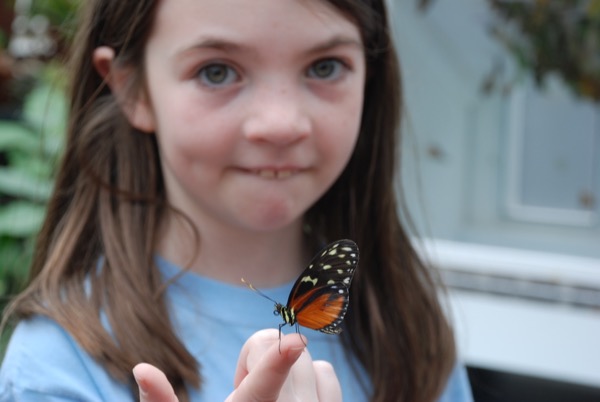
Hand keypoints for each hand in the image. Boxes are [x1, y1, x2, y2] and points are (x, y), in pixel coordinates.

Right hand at [133, 329, 341, 401]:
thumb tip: (141, 368)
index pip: (262, 386)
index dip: (276, 362)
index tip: (294, 342)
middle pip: (280, 352)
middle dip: (261, 361)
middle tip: (245, 392)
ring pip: (309, 362)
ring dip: (290, 370)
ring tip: (270, 401)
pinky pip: (328, 375)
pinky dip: (312, 379)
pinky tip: (292, 400)